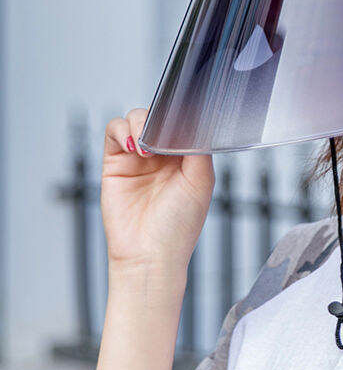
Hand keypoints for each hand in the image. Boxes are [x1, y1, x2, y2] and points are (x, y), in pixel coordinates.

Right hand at [101, 108, 214, 274]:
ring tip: (146, 147)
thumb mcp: (201, 182)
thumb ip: (199, 149)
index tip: (183, 118)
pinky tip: (132, 146)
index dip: (182, 115)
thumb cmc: (179, 226)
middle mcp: (163, 155)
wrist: (149, 254)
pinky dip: (121, 129)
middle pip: (159, 116)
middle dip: (161, 117)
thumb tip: (194, 122)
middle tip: (163, 134)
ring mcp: (138, 158)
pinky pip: (114, 131)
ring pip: (136, 119)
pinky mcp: (115, 163)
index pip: (184, 122)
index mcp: (188, 158)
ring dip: (140, 122)